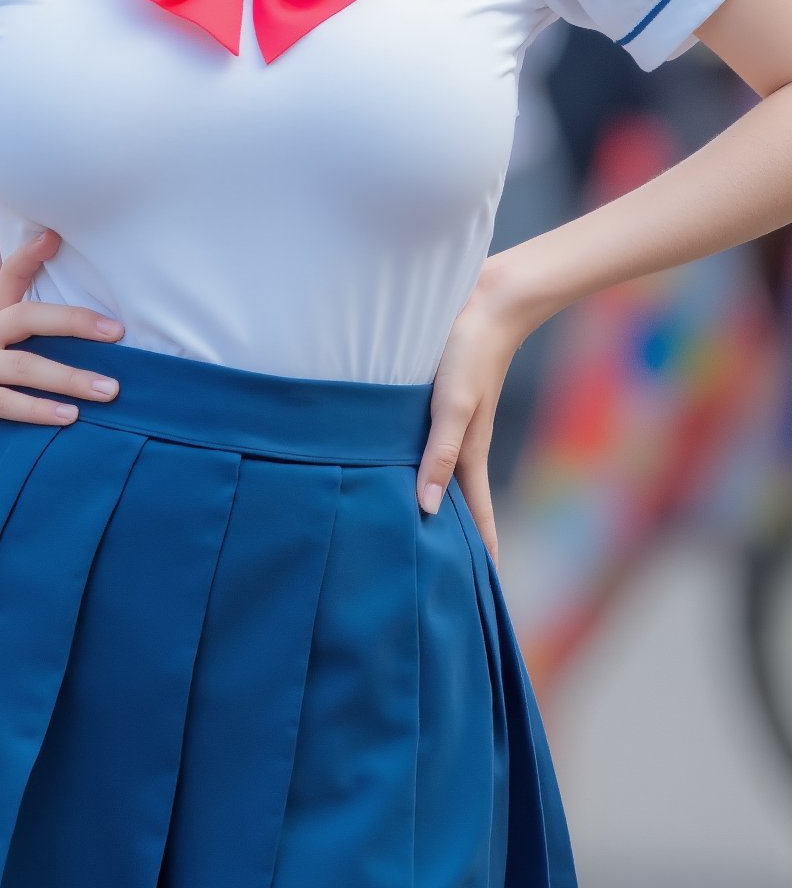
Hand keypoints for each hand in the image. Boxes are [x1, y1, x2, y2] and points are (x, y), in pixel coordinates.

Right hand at [0, 228, 125, 453]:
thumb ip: (11, 340)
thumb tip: (68, 337)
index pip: (9, 277)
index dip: (30, 254)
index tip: (56, 234)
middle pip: (29, 317)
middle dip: (77, 322)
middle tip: (119, 332)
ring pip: (23, 366)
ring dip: (69, 378)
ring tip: (108, 390)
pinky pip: (1, 402)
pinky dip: (36, 409)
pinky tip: (67, 418)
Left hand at [414, 264, 530, 567]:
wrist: (489, 300)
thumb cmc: (470, 352)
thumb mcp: (453, 406)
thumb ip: (439, 455)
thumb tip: (425, 509)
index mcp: (470, 453)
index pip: (477, 515)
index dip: (481, 550)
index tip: (483, 587)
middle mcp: (462, 443)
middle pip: (457, 499)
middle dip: (456, 535)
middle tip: (445, 571)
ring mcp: (453, 421)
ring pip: (441, 472)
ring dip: (434, 499)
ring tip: (420, 528)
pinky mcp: (440, 399)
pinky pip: (429, 444)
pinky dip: (420, 463)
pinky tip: (400, 463)